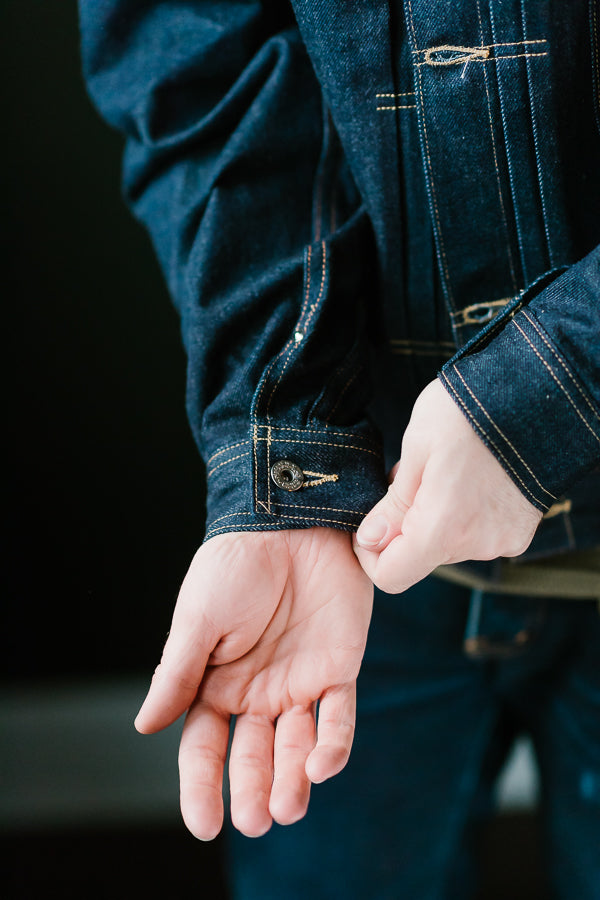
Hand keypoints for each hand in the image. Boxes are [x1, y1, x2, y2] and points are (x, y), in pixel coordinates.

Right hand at [135, 527, 372, 839]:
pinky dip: (333, 744)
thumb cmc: (235, 564)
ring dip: (294, 781)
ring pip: (297, 746)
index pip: (202, 746)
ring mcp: (299, 682)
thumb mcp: (198, 619)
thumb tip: (145, 726)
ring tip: (288, 807)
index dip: (201, 786)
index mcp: (214, 682)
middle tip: (254, 822)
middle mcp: (257, 690)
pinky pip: (339, 715)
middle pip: (252, 755)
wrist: (289, 519)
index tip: (203, 824)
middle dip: (252, 791)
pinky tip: (322, 765)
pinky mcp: (338, 667)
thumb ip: (177, 674)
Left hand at [353, 379, 542, 592]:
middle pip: (419, 557)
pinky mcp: (519, 532)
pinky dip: (461, 514)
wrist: (541, 396)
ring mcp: (501, 541)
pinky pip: (474, 535)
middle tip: (409, 475)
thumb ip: (393, 502)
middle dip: (403, 523)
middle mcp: (475, 545)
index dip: (370, 555)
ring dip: (432, 516)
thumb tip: (369, 540)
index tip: (369, 522)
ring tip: (441, 469)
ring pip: (446, 543)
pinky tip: (467, 477)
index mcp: (443, 527)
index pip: (392, 576)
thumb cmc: (471, 411)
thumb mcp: (417, 446)